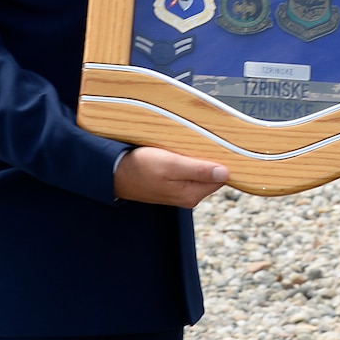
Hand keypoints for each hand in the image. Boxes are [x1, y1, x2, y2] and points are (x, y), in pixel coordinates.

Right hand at [114, 146, 228, 207]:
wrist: (114, 173)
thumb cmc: (140, 167)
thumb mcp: (171, 164)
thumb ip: (199, 170)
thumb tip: (225, 173)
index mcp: (192, 194)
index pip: (221, 177)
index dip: (220, 160)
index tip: (215, 146)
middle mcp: (189, 196)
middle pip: (211, 174)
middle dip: (207, 158)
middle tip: (195, 143)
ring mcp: (180, 191)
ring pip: (199, 171)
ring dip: (196, 158)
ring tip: (183, 147)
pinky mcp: (172, 185)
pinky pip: (187, 171)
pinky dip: (186, 160)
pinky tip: (176, 153)